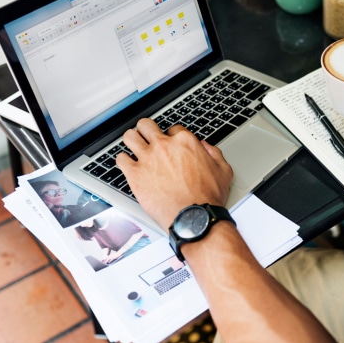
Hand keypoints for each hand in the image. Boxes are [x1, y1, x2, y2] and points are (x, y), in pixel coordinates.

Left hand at [116, 118, 233, 230]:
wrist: (193, 216)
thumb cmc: (207, 197)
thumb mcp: (223, 171)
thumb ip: (214, 154)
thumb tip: (205, 147)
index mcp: (185, 142)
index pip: (172, 129)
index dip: (171, 137)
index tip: (170, 145)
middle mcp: (164, 146)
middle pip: (146, 125)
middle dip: (147, 130)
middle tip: (147, 138)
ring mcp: (147, 159)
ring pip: (130, 137)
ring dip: (132, 140)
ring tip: (133, 147)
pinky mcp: (134, 174)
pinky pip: (120, 159)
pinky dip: (123, 161)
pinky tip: (127, 165)